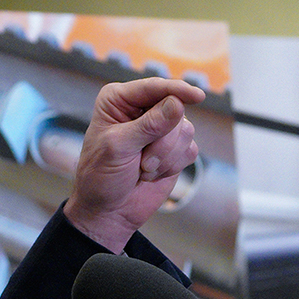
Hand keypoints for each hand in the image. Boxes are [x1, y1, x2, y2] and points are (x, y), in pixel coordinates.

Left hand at [62, 77, 205, 252]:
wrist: (108, 211)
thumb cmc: (101, 176)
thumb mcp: (118, 148)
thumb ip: (148, 125)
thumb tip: (177, 104)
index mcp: (119, 100)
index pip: (154, 87)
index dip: (177, 90)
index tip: (197, 97)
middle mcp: (141, 109)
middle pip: (175, 111)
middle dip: (162, 142)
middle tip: (142, 162)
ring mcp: (160, 129)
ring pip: (186, 131)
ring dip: (165, 157)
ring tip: (143, 169)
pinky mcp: (174, 149)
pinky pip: (190, 149)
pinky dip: (172, 166)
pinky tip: (152, 174)